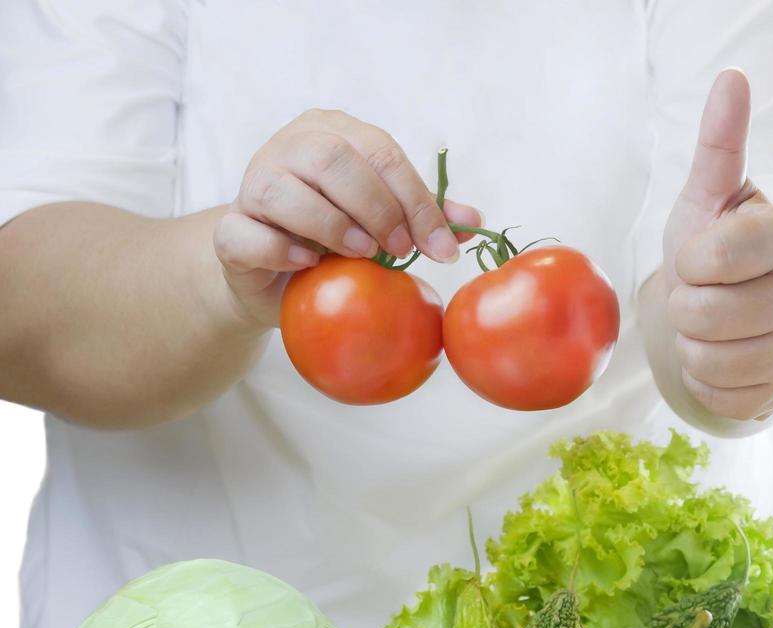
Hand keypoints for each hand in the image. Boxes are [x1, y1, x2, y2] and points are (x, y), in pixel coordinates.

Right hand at [211, 109, 479, 323]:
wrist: (278, 278)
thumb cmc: (339, 238)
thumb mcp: (386, 223)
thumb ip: (423, 215)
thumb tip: (473, 221)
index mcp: (332, 132)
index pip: (382, 154)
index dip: (417, 201)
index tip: (441, 247)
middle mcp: (287, 148)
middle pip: (332, 158)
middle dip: (376, 207)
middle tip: (400, 248)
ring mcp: (250, 184)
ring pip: (283, 188)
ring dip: (331, 224)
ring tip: (361, 253)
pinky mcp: (228, 229)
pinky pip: (248, 233)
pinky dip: (282, 249)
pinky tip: (310, 264)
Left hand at [658, 69, 772, 420]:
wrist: (764, 309)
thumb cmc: (727, 247)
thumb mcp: (714, 197)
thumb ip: (720, 143)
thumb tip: (732, 78)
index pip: (707, 259)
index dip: (689, 260)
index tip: (709, 254)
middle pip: (699, 316)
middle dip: (686, 305)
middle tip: (709, 292)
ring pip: (706, 362)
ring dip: (693, 345)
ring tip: (716, 324)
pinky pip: (718, 398)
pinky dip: (707, 381)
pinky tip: (726, 356)